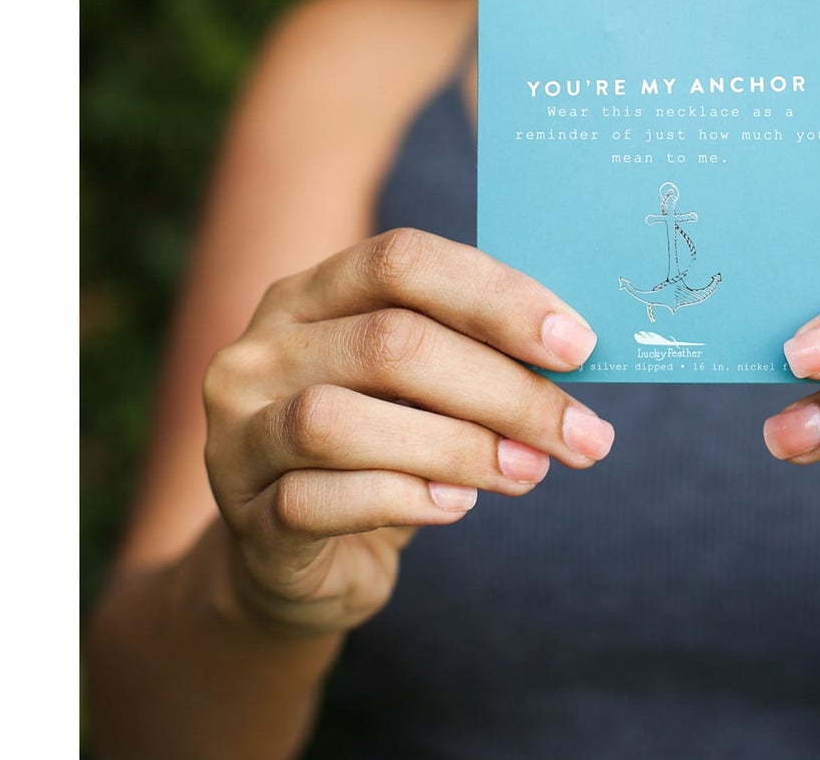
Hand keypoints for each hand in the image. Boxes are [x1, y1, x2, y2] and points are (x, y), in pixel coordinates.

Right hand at [201, 227, 612, 637]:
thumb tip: (577, 346)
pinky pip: (315, 500)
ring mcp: (238, 432)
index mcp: (310, 292)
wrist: (294, 560)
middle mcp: (262, 349)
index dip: (496, 297)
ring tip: (528, 472)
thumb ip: (471, 351)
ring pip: (341, 421)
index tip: (578, 345)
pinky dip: (402, 499)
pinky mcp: (242, 514)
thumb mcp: (418, 385)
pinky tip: (457, 507)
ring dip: (458, 447)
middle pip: (388, 342)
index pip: (401, 260)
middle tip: (580, 433)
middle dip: (503, 388)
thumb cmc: (381, 448)